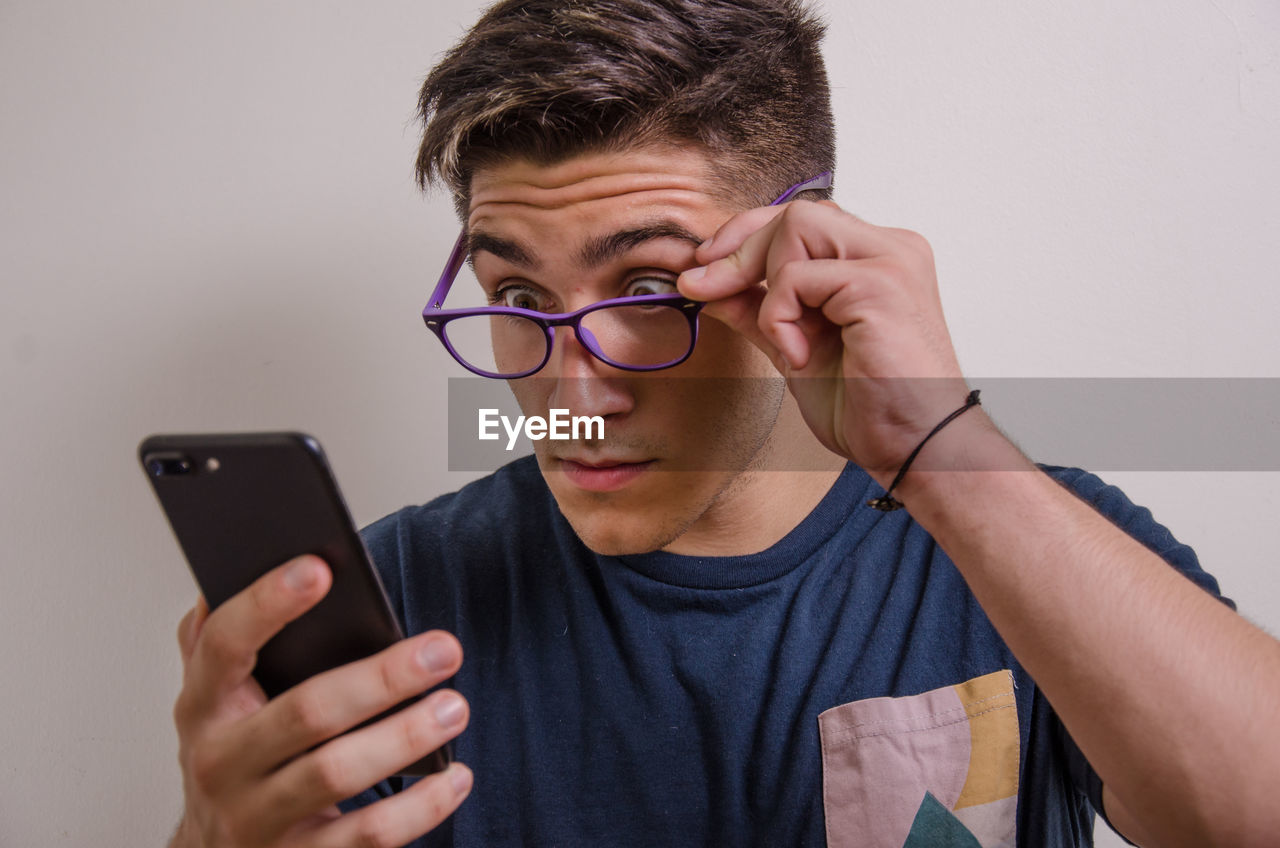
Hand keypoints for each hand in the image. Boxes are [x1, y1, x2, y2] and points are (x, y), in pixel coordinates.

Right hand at [171, 555, 470, 847]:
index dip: (267, 604)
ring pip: (336, 774)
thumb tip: (234, 569)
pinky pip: (366, 837)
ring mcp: (257, 819)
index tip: (320, 568)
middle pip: (305, 713)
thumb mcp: (216, 698)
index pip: (225, 645)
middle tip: (443, 650)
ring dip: (405, 738)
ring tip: (455, 707)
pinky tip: (455, 778)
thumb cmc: (235, 756)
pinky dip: (419, 808)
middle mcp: (222, 763)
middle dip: (381, 678)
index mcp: (204, 706)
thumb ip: (219, 638)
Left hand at [678, 199, 986, 484]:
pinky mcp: (880, 284)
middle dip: (739, 249)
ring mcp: (891, 260)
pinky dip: (780, 315)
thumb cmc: (869, 406)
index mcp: (877, 258)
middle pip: (796, 213)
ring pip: (797, 226)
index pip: (803, 221)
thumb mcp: (795, 348)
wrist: (915, 449)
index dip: (746, 238)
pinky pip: (798, 276)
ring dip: (765, 280)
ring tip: (782, 338)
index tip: (704, 270)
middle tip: (702, 287)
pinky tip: (800, 355)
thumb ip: (758, 310)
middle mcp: (890, 248)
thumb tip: (705, 283)